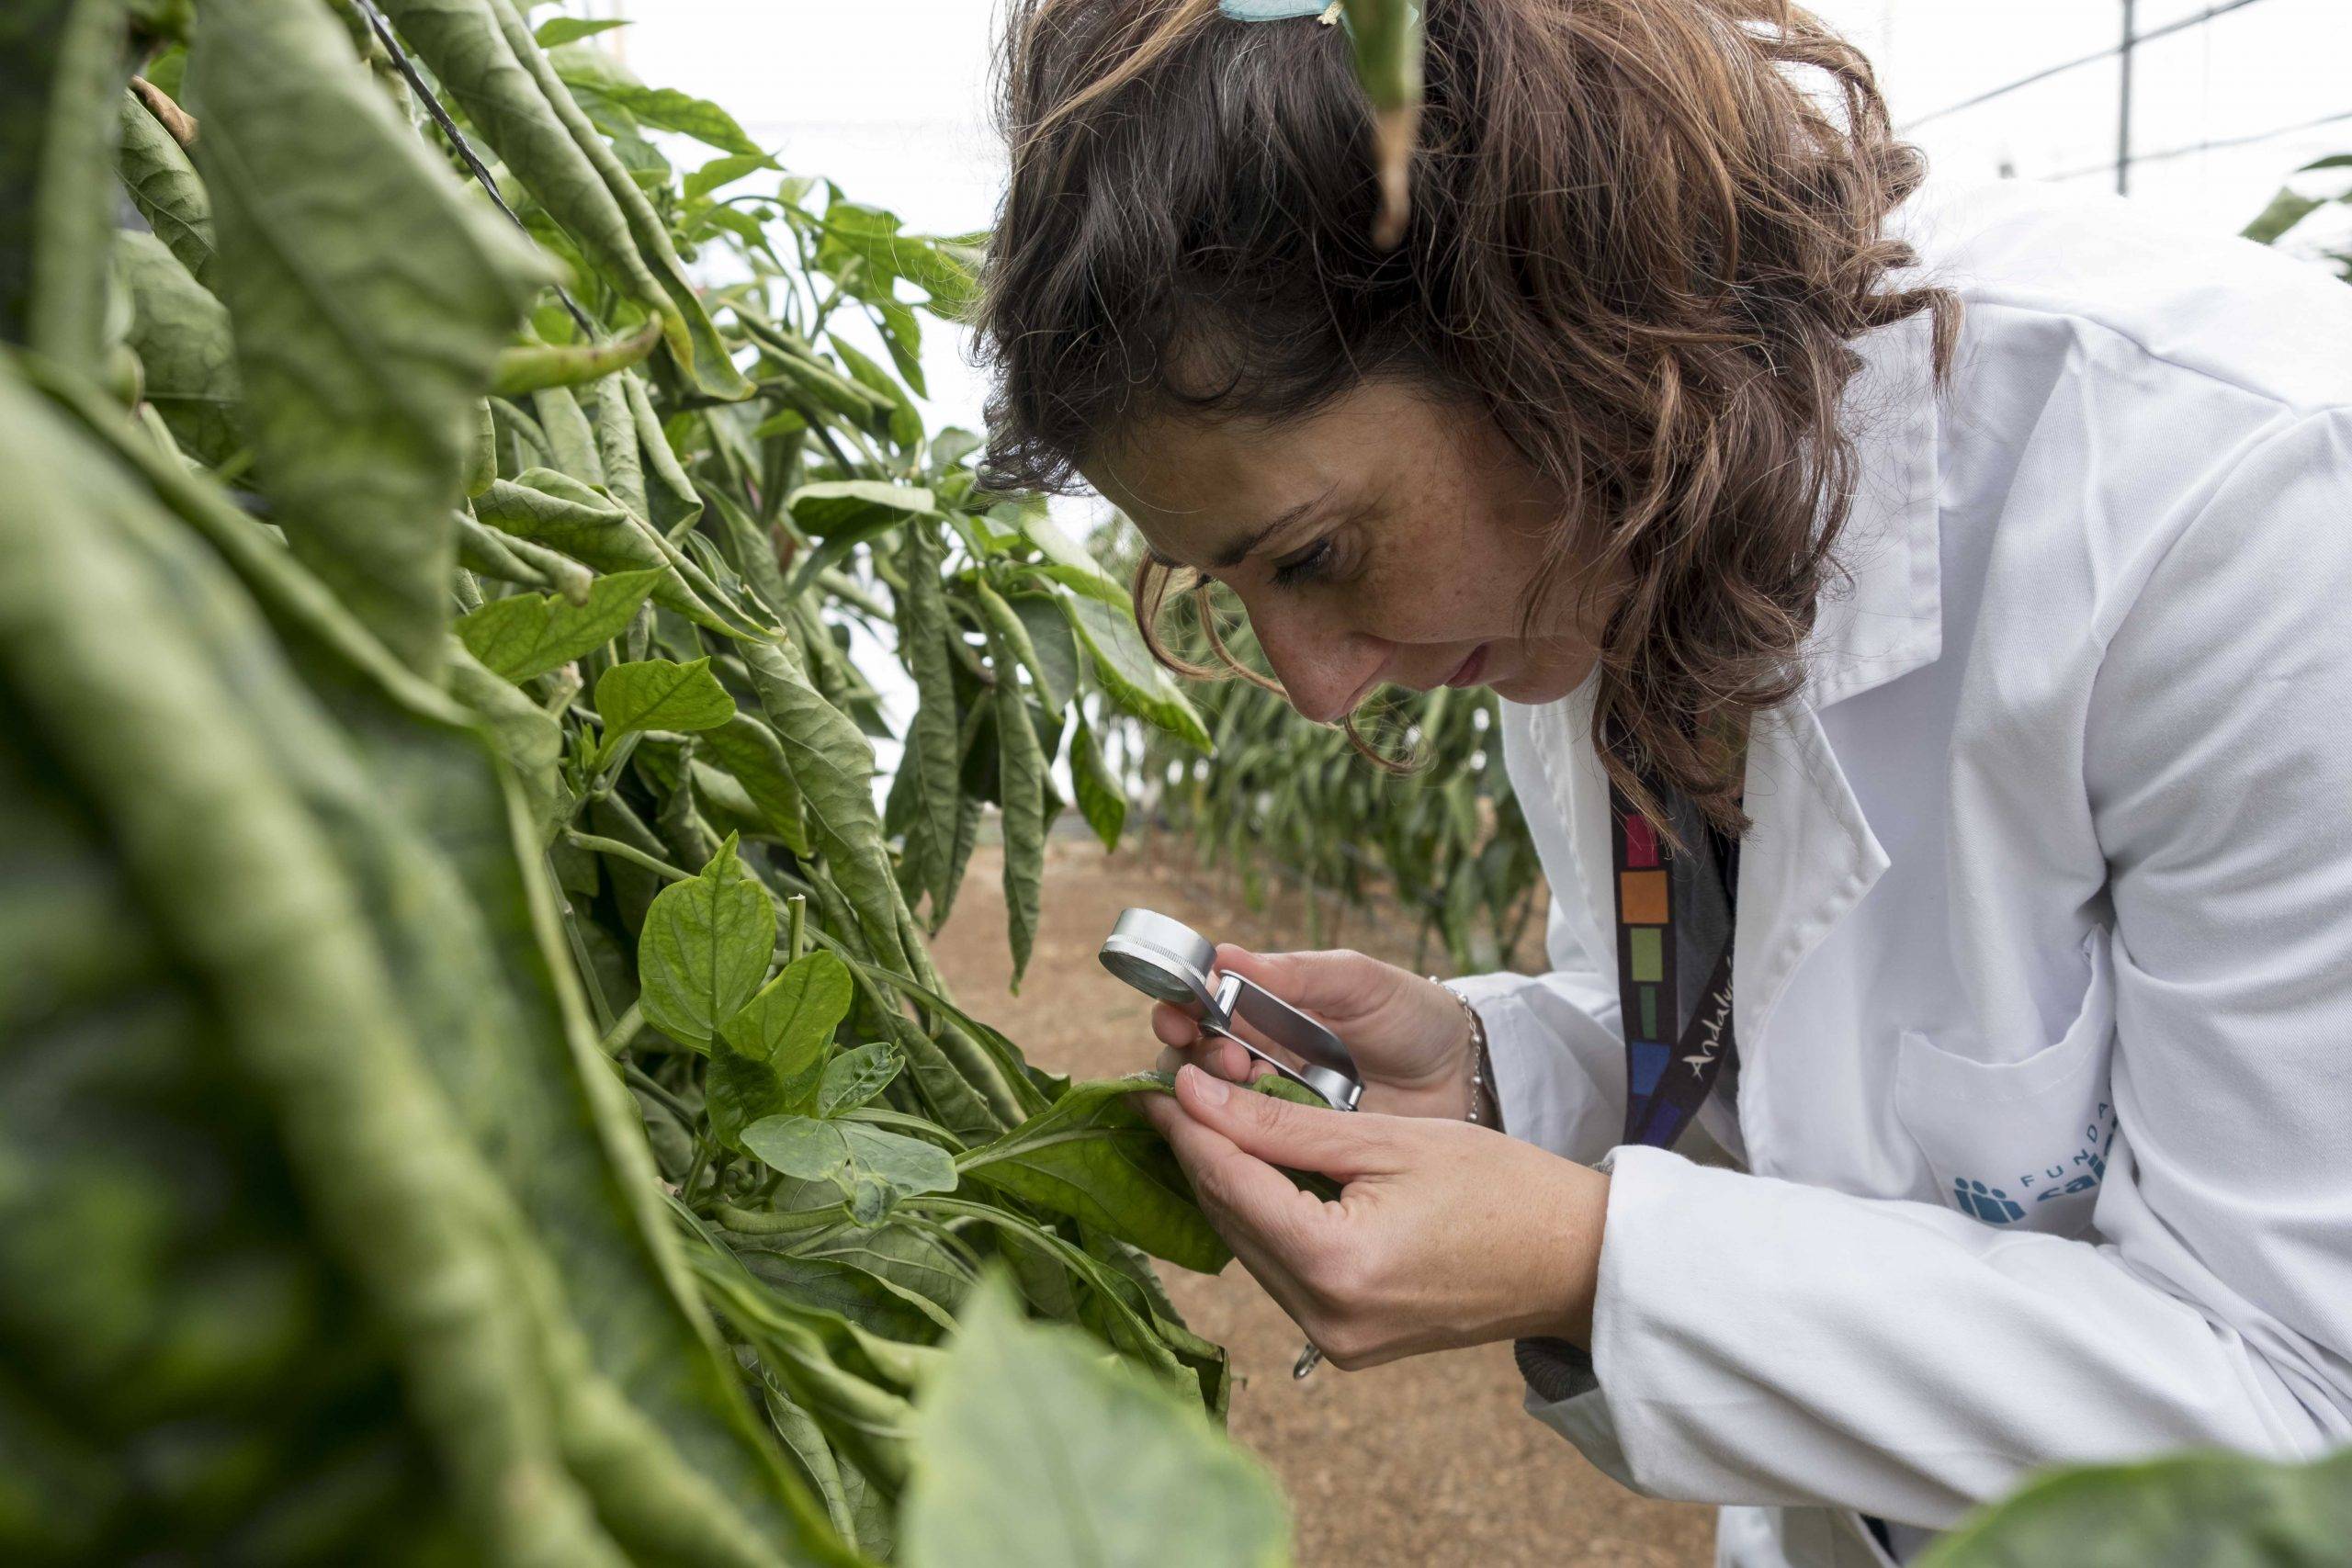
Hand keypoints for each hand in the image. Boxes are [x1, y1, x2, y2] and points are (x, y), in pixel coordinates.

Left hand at [1140, 1064, 1609, 1368]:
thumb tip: (1197, 1097)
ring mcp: (1333, 1342)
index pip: (1229, 1183)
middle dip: (1199, 1152)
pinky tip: (1263, 1175)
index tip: (1155, 1082)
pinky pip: (1281, 1273)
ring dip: (1229, 1187)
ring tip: (1214, 1123)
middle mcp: (1323, 1318)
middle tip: (1176, 1092)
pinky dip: (1267, 1222)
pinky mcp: (1344, 1346)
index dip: (1186, 1126)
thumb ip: (1282, 1125)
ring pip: (1248, 1248)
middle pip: (1228, 1220)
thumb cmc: (1500, 1187)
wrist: (1573, 1260)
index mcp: (1336, 1264)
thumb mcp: (1387, 1138)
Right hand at [1150, 944, 1477, 1119]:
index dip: (1180, 1009)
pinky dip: (1243, 1139)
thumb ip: (1296, 973)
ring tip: (1247, 1082)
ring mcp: (1276, 1108)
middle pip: (1194, 1062)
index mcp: (1265, 1011)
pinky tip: (1254, 1129)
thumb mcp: (1357, 982)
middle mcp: (1259, 1059)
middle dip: (1196, 1058)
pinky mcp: (1297, 1150)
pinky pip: (1254, 1149)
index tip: (1181, 1014)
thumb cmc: (1410, 1015)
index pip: (1200, 1009)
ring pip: (1215, 1107)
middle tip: (1226, 1058)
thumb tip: (1222, 956)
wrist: (1463, 1076)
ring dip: (1215, 1096)